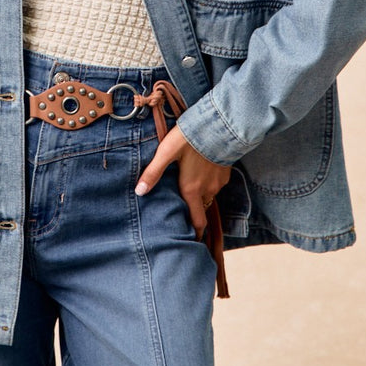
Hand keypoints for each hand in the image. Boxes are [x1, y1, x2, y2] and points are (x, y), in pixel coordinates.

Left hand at [135, 124, 230, 240]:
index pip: (198, 221)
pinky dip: (208, 181)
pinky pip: (215, 182)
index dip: (195, 234)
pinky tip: (200, 170)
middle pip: (201, 208)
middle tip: (184, 212)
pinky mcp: (226, 171)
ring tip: (189, 186)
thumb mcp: (166, 152)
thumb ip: (153, 172)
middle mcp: (208, 189)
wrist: (218, 123)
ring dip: (200, 194)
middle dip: (194, 212)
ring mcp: (219, 181)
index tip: (191, 242)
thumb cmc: (189, 138)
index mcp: (192, 189)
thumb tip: (139, 192)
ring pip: (208, 194)